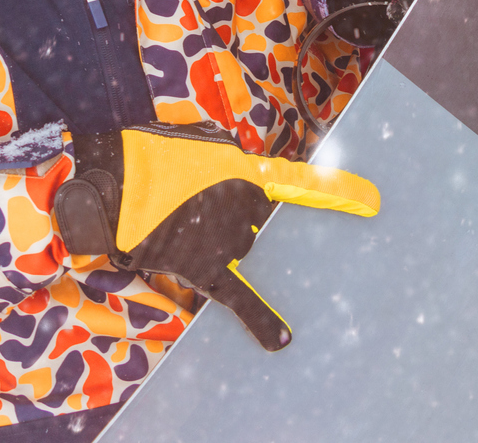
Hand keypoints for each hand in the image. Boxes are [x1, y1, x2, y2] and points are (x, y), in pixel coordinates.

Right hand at [53, 123, 379, 350]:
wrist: (107, 187)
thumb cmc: (146, 155)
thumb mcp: (192, 137)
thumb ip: (222, 152)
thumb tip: (232, 167)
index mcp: (244, 171)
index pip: (296, 184)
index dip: (335, 192)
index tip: (371, 201)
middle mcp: (243, 207)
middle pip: (254, 220)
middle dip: (233, 214)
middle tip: (197, 204)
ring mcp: (227, 240)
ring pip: (239, 246)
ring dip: (219, 240)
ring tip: (179, 223)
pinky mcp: (207, 270)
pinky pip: (240, 297)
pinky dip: (261, 320)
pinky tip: (281, 341)